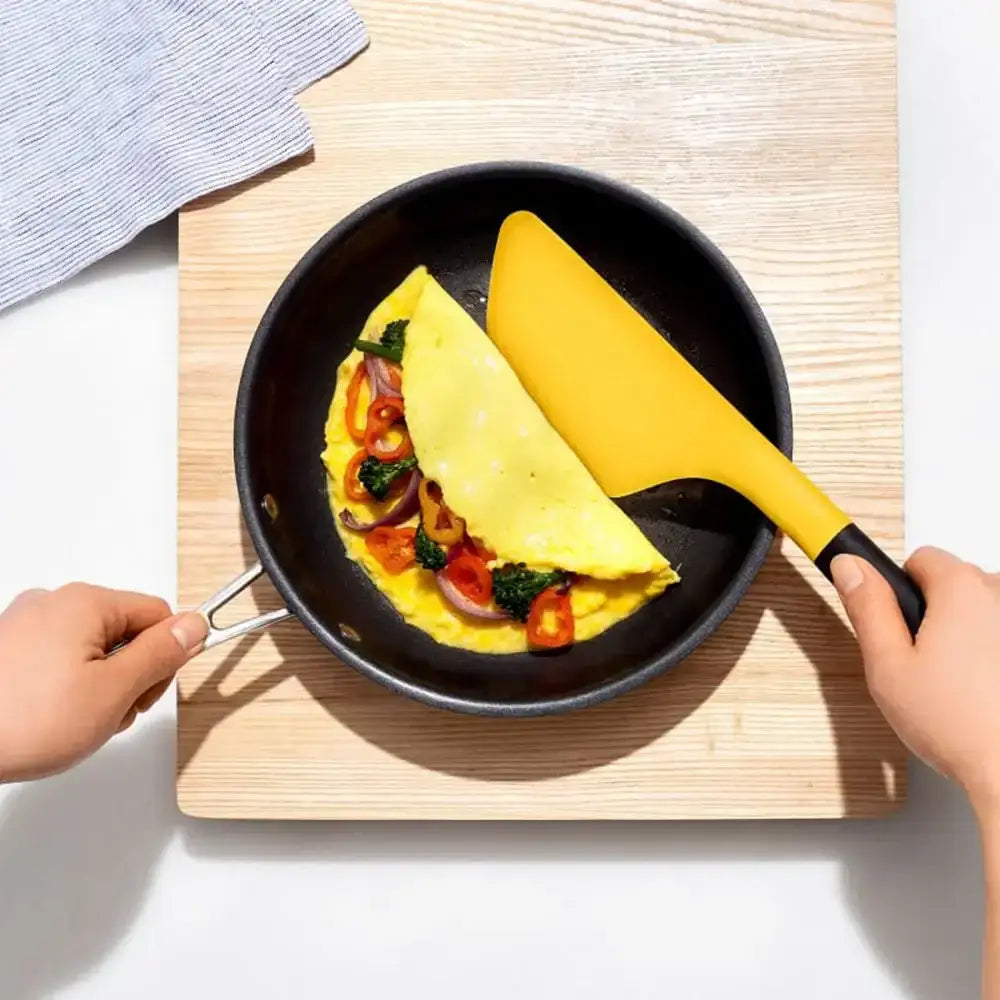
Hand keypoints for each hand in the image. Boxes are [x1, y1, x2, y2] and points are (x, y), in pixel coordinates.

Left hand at [0, 584, 206, 781]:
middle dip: (129, 675)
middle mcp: (54, 603)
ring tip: (75, 720)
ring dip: (99, 685)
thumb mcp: (114, 692)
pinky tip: (51, 717)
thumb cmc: (20, 722)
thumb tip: (193, 627)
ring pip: (93, 648)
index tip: (151, 688)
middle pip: (125, 631)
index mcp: (86, 603)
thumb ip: (161, 655)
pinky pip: (59, 658)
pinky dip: (66, 686)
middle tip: (111, 712)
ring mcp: (25, 624)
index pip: (158, 615)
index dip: (165, 656)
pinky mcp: (7, 648)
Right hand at [832, 547, 999, 810]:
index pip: (922, 558)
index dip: (902, 593)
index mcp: (961, 590)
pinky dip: (994, 650)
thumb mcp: (888, 667)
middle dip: (939, 614)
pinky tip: (991, 687)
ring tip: (964, 682)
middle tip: (928, 665)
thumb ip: (867, 607)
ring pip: (986, 609)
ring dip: (974, 632)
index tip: (901, 626)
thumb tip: (849, 566)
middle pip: (958, 582)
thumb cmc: (960, 727)